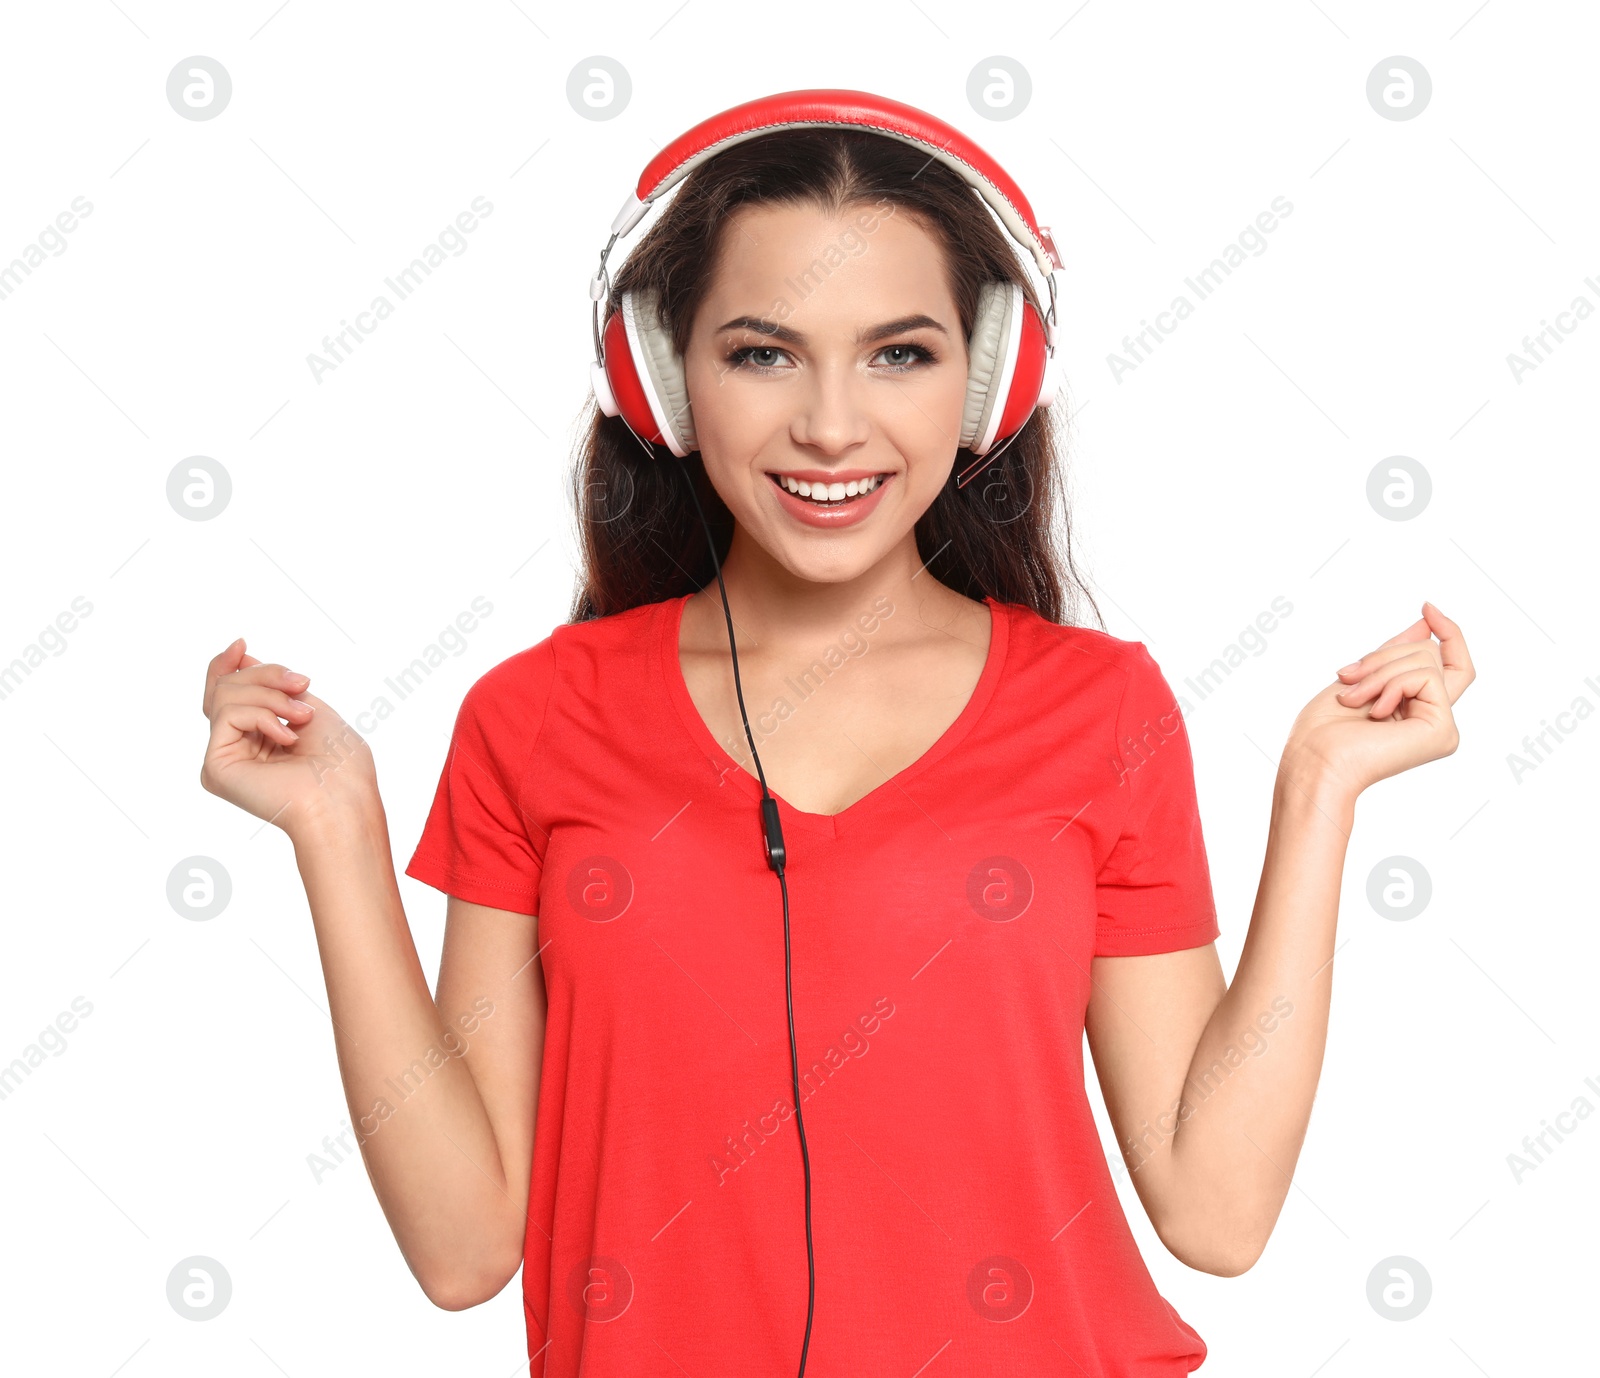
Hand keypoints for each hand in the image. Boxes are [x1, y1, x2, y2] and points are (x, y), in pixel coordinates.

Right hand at [198, 637, 378, 838]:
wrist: (342, 796)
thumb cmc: (339, 761)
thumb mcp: (306, 705)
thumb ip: (271, 686)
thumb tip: (239, 657)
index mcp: (258, 736)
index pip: (229, 693)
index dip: (228, 664)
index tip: (242, 644)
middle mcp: (237, 747)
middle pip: (226, 687)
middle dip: (266, 675)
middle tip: (301, 685)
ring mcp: (225, 757)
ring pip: (225, 695)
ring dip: (270, 695)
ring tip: (301, 716)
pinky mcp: (215, 768)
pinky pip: (227, 714)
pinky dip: (262, 716)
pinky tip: (287, 737)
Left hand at [1283, 602, 1474, 797]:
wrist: (1314, 759)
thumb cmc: (1324, 729)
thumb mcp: (1361, 676)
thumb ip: (1395, 654)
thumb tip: (1426, 623)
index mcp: (1416, 708)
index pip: (1449, 663)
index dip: (1447, 632)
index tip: (1427, 607)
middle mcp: (1434, 718)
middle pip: (1432, 654)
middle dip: (1385, 654)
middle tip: (1348, 675)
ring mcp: (1442, 726)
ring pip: (1426, 660)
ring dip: (1379, 671)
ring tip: (1352, 698)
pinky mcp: (1443, 731)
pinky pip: (1425, 676)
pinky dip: (1390, 684)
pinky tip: (1373, 712)